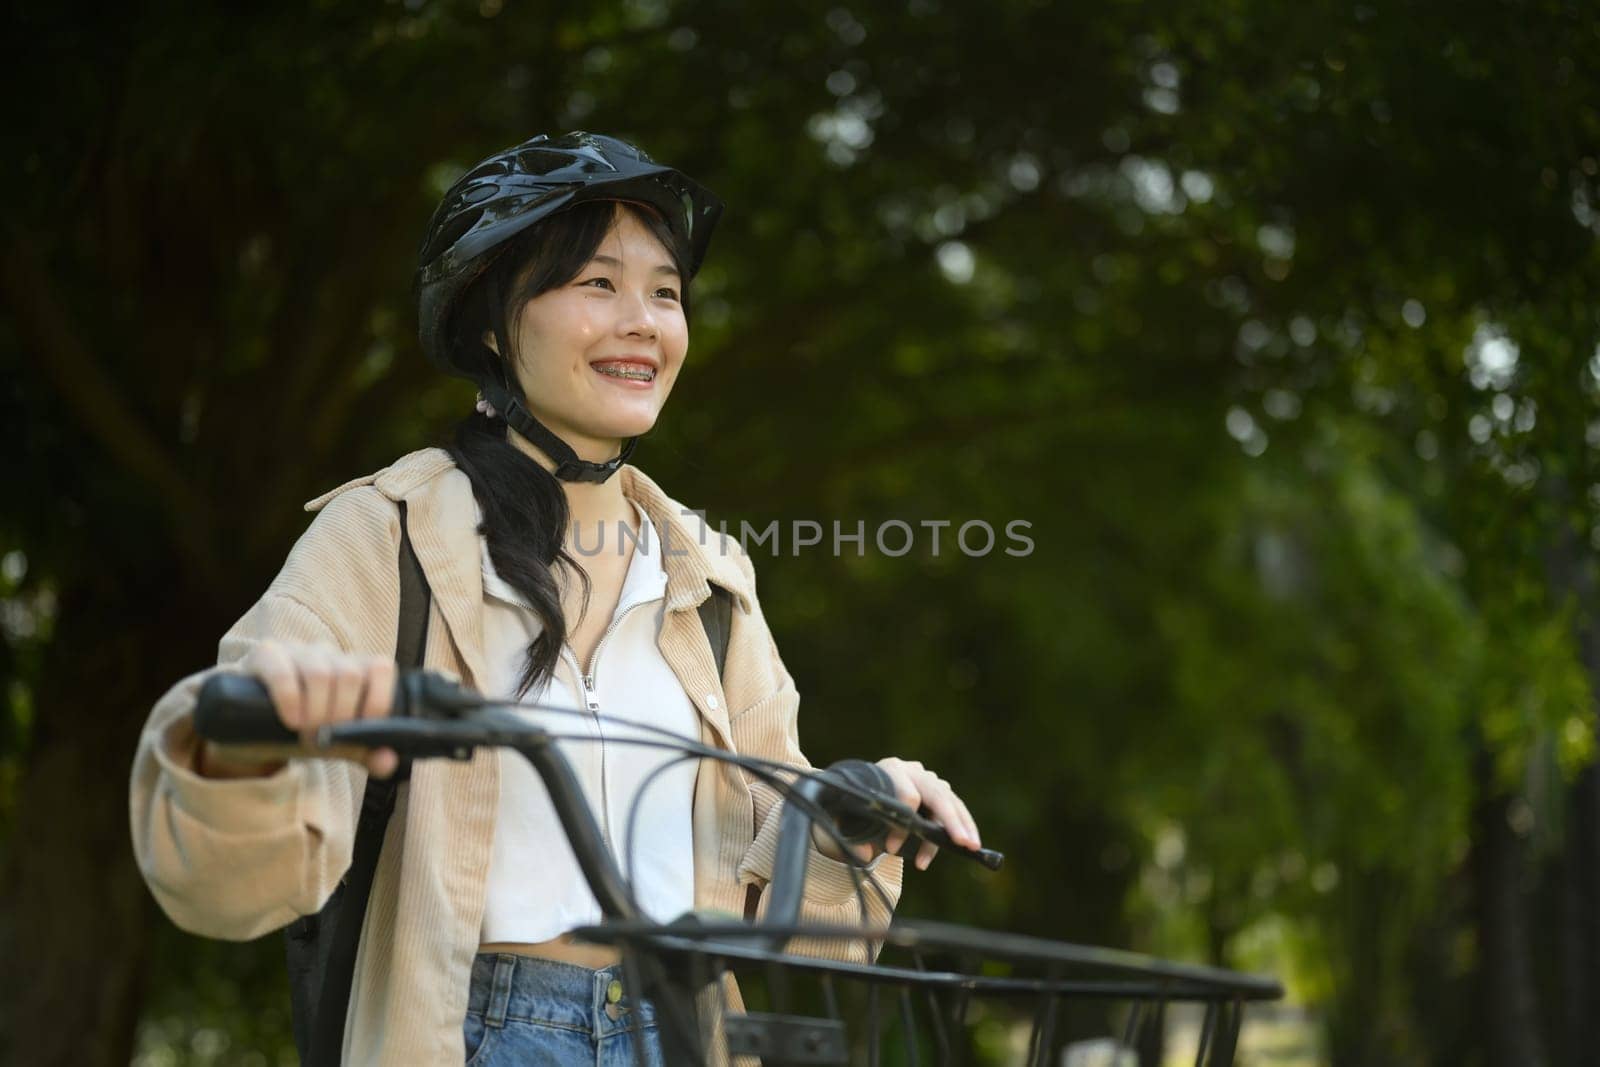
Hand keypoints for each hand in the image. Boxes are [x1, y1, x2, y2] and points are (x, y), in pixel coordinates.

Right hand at [197, 641, 398, 779]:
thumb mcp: (335, 743)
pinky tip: (291, 720)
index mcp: (354, 668)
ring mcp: (297, 651)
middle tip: (324, 739)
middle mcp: (329, 654)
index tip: (361, 730)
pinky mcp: (266, 655)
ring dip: (318, 711)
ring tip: (306, 735)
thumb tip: (388, 762)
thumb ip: (364, 751)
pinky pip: (283, 670)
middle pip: (350, 674)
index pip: (381, 668)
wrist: (249, 726)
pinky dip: (290, 698)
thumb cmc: (303, 728)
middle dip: (341, 715)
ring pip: (320, 673)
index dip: (377, 701)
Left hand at [810, 758, 980, 870]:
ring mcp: (928, 780)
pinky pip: (955, 809)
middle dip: (950, 821)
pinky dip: (962, 828)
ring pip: (951, 802)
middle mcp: (913, 771)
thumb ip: (852, 834)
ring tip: (972, 848)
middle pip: (936, 794)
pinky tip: (969, 847)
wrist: (862, 790)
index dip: (901, 824)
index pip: (905, 793)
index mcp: (889, 770)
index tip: (890, 848)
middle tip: (961, 843)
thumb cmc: (853, 804)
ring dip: (963, 825)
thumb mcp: (846, 817)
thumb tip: (865, 854)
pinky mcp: (938, 792)